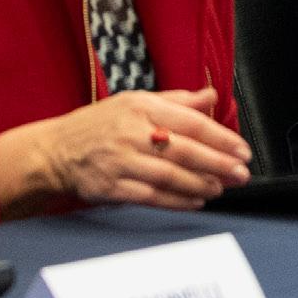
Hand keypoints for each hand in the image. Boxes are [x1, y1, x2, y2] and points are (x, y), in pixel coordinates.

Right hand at [0, 87, 251, 216]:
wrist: (56, 150)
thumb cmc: (100, 124)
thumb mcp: (136, 102)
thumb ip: (177, 101)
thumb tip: (210, 96)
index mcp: (140, 106)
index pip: (189, 121)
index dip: (220, 137)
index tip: (242, 149)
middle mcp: (131, 132)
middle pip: (184, 150)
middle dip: (218, 164)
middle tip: (241, 173)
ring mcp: (120, 161)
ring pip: (169, 176)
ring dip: (200, 184)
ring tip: (221, 187)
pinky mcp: (112, 187)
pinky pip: (151, 197)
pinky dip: (177, 201)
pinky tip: (196, 201)